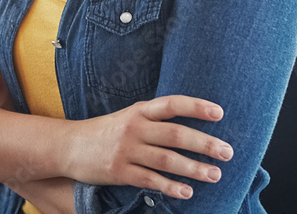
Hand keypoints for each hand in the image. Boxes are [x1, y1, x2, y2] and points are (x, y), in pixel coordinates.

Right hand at [63, 96, 233, 200]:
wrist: (69, 146)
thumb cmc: (105, 131)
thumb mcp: (129, 116)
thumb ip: (155, 119)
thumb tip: (190, 123)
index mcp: (139, 110)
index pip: (171, 104)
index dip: (196, 106)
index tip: (220, 113)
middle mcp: (134, 128)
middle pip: (174, 134)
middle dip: (204, 144)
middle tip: (227, 152)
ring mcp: (126, 150)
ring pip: (166, 160)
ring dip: (193, 168)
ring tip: (215, 175)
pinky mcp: (119, 172)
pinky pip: (150, 180)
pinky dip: (170, 187)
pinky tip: (187, 192)